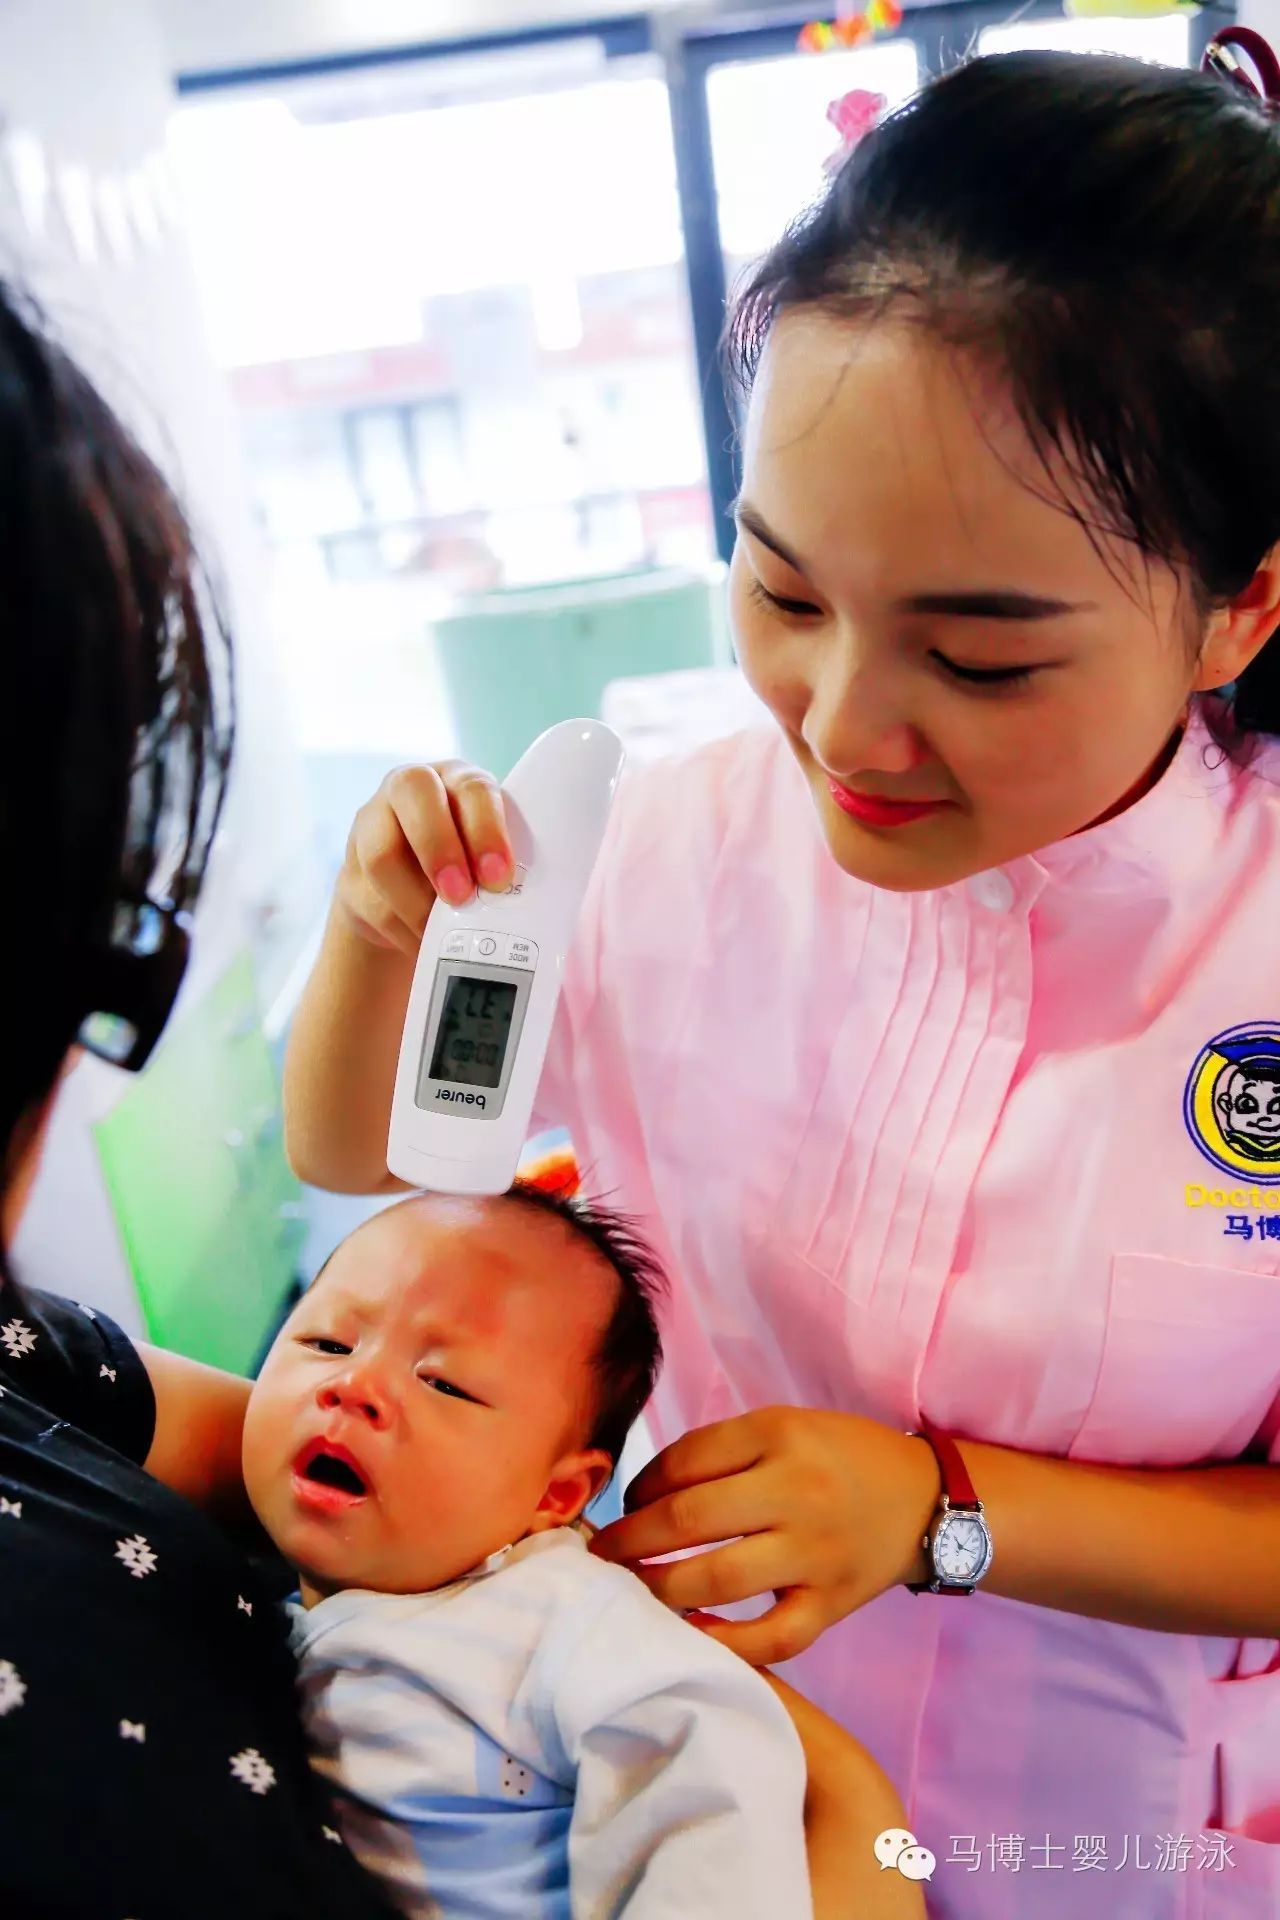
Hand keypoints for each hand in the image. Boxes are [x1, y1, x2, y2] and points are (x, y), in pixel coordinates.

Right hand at [336, 761, 514, 957]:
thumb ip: (506, 868)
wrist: (416, 899)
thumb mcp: (492, 859)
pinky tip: (423, 943)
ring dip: (416, 901)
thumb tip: (534, 908)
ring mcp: (370, 826)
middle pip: (412, 792)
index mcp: (457, 780)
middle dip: (439, 849)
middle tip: (461, 897)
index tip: (499, 876)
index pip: (471, 787)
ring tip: (441, 932)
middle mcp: (408, 790)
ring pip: (380, 854)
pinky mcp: (350, 874)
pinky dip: (402, 930)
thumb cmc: (473, 872)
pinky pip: (370, 903)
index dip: (486, 830)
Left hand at [591, 1408, 939, 1663]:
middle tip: (600, 1555)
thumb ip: (718, 1453)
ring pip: (716, 1579)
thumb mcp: (782, 1427)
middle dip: (628, 1541)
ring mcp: (815, 1553)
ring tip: (629, 1592)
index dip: (639, 1486)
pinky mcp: (832, 1605)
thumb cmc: (837, 1458)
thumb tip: (641, 1497)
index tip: (626, 1504)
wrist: (924, 1499)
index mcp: (778, 1435)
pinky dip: (723, 1642)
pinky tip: (690, 1634)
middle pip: (688, 1520)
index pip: (684, 1461)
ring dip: (657, 1589)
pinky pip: (769, 1638)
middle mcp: (795, 1491)